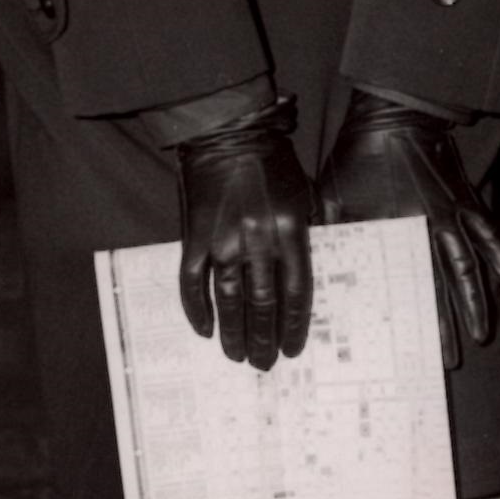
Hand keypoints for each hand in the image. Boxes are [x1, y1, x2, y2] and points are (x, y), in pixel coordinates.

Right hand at [174, 98, 312, 370]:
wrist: (229, 134)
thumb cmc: (274, 164)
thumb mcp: (304, 196)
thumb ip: (306, 234)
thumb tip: (305, 275)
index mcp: (290, 232)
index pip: (295, 293)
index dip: (293, 327)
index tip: (291, 350)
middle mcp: (258, 241)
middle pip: (262, 303)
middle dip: (264, 339)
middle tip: (263, 364)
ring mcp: (222, 241)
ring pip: (228, 300)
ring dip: (233, 332)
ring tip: (237, 356)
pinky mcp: (194, 237)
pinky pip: (192, 282)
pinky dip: (196, 309)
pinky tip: (204, 331)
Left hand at [319, 91, 499, 352]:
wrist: (393, 115)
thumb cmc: (356, 156)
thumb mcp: (333, 197)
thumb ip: (334, 236)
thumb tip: (319, 272)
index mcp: (397, 230)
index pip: (412, 285)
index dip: (420, 320)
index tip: (423, 348)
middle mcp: (432, 228)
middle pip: (448, 285)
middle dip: (452, 323)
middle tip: (453, 356)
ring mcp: (455, 214)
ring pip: (473, 266)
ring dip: (479, 301)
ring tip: (483, 332)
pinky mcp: (467, 200)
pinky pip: (490, 233)